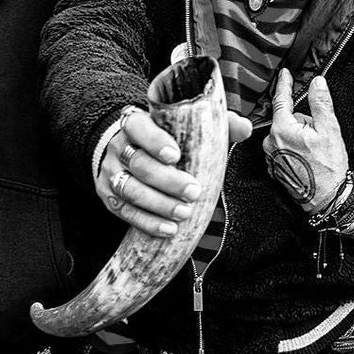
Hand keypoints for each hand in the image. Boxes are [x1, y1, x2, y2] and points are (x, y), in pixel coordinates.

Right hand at [97, 106, 251, 237]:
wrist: (126, 149)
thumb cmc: (164, 138)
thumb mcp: (184, 126)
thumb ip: (215, 124)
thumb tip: (246, 128)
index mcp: (135, 123)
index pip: (139, 128)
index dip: (155, 141)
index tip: (175, 156)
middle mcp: (118, 146)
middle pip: (139, 164)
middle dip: (167, 180)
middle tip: (193, 191)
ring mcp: (111, 172)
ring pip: (130, 189)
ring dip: (158, 204)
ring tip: (183, 213)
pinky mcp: (108, 195)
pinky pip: (124, 211)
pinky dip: (147, 222)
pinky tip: (168, 229)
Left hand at [263, 69, 347, 212]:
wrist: (327, 198)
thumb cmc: (328, 167)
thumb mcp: (329, 129)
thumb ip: (320, 103)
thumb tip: (317, 82)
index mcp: (282, 129)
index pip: (281, 99)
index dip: (285, 83)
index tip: (285, 73)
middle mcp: (271, 142)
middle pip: (287, 118)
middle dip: (302, 121)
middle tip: (318, 135)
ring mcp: (271, 156)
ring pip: (286, 133)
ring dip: (298, 135)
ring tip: (315, 150)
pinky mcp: (274, 167)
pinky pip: (283, 148)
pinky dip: (294, 148)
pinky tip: (308, 158)